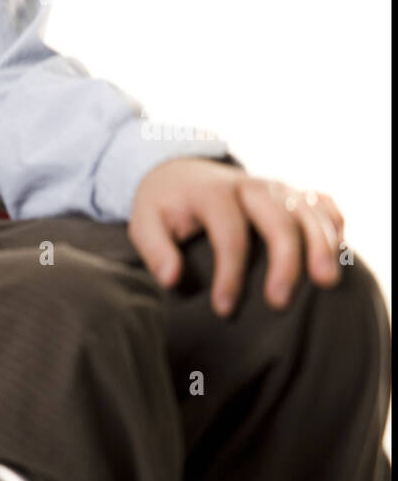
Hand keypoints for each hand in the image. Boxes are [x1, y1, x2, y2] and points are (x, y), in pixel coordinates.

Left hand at [129, 158, 344, 316]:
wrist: (180, 171)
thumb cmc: (163, 206)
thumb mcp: (144, 224)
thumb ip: (154, 251)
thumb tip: (171, 279)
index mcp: (212, 193)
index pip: (229, 233)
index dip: (230, 273)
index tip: (224, 309)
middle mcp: (250, 186)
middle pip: (279, 220)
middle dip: (285, 261)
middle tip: (280, 302)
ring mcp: (276, 187)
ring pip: (309, 212)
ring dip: (322, 246)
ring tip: (326, 283)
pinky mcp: (292, 193)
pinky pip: (322, 204)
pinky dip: (333, 225)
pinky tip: (336, 254)